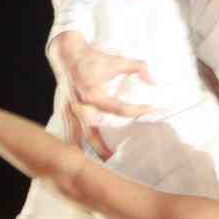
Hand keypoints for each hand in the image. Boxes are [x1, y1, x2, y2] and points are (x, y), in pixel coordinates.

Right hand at [47, 31, 156, 159]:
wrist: (68, 53)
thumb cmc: (93, 57)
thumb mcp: (118, 60)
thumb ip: (139, 68)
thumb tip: (153, 82)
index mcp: (94, 94)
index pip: (119, 109)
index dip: (138, 111)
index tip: (152, 110)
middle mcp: (81, 105)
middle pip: (93, 134)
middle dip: (103, 149)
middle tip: (117, 158)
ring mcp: (71, 110)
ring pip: (78, 137)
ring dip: (87, 152)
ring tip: (98, 165)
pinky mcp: (65, 111)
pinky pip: (68, 132)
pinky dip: (73, 145)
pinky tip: (78, 157)